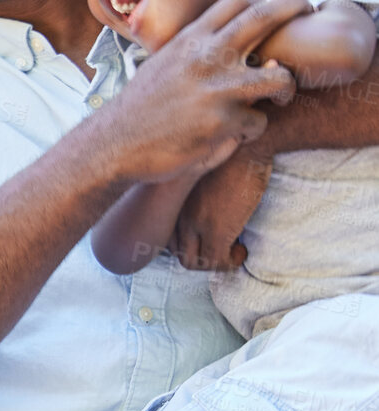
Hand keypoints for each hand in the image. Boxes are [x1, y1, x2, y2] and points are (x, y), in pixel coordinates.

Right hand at [95, 0, 306, 184]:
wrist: (114, 143)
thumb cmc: (139, 108)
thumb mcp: (162, 65)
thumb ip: (194, 53)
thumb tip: (226, 44)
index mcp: (189, 40)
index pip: (236, 2)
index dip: (261, 2)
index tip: (272, 13)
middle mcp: (205, 57)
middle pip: (264, 19)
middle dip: (294, 8)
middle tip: (307, 11)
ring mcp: (217, 89)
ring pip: (280, 78)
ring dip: (287, 88)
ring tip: (281, 96)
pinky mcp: (222, 122)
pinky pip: (258, 122)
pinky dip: (249, 129)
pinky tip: (232, 133)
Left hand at [173, 143, 273, 269]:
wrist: (246, 147)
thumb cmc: (230, 155)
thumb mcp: (200, 176)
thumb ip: (195, 194)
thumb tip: (208, 208)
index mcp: (171, 202)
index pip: (166, 236)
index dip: (186, 244)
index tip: (205, 240)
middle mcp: (177, 214)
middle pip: (176, 252)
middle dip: (199, 257)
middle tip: (220, 250)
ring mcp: (195, 223)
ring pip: (192, 263)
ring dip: (213, 263)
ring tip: (232, 252)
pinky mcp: (217, 230)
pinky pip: (217, 262)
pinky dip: (229, 263)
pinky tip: (241, 252)